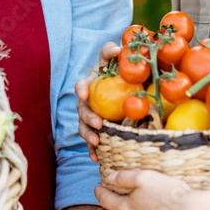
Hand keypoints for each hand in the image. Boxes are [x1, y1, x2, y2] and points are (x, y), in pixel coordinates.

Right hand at [75, 41, 121, 161]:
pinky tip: (96, 159)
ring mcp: (93, 117)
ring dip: (88, 135)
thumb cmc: (119, 69)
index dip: (81, 89)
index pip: (82, 85)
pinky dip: (92, 150)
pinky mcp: (99, 130)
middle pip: (82, 110)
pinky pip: (93, 142)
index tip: (83, 93)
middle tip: (99, 123)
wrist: (128, 84)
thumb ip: (113, 52)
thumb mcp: (116, 58)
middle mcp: (89, 102)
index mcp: (91, 84)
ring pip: (84, 127)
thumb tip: (118, 49)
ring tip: (96, 142)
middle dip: (88, 117)